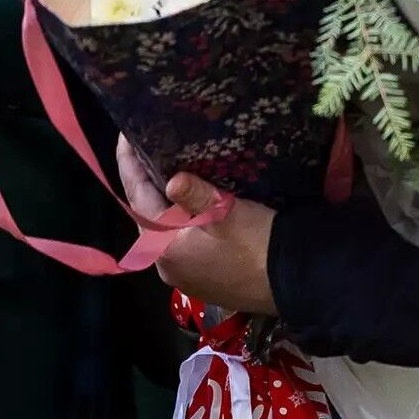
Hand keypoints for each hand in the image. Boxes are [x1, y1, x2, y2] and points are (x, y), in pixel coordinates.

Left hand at [117, 138, 277, 315]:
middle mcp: (166, 265)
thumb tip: (172, 180)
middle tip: (145, 146)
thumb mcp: (227, 212)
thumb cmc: (256, 244)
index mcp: (164, 248)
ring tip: (165, 167)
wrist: (294, 281)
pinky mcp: (201, 277)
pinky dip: (179, 219)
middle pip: (147, 215)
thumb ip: (196, 194)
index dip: (129, 166)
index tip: (125, 136)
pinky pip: (180, 241)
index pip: (137, 199)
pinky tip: (189, 202)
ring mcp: (184, 274)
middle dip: (144, 182)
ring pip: (164, 229)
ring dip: (163, 201)